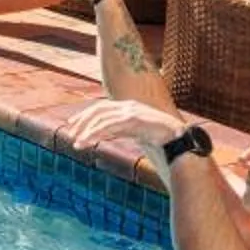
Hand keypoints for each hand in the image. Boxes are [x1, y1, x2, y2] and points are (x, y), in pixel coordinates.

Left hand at [70, 98, 190, 155]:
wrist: (178, 139)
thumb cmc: (158, 137)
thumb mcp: (135, 132)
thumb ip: (120, 130)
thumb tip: (104, 135)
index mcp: (128, 107)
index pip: (101, 107)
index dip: (85, 115)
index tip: (72, 124)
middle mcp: (128, 106)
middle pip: (98, 110)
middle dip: (82, 121)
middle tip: (71, 134)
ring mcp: (132, 112)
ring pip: (102, 119)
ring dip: (87, 132)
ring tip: (77, 143)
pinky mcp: (135, 120)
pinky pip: (111, 126)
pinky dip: (97, 133)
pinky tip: (88, 142)